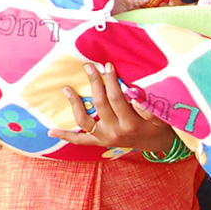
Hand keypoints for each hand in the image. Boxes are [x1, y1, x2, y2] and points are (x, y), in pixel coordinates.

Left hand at [48, 62, 175, 152]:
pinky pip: (80, 140)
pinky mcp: (99, 142)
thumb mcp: (160, 116)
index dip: (111, 81)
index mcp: (131, 123)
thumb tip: (134, 94)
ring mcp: (105, 137)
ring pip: (85, 120)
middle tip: (89, 66)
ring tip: (66, 88)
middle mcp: (115, 132)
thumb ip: (148, 107)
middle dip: (95, 83)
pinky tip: (51, 131)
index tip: (107, 65)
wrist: (156, 143)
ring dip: (75, 104)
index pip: (118, 98)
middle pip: (101, 104)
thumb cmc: (158, 125)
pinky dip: (66, 135)